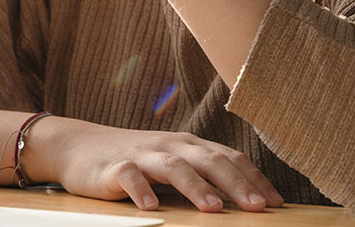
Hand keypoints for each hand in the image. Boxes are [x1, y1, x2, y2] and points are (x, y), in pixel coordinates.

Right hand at [25, 118, 283, 212]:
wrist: (77, 145)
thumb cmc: (133, 159)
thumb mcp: (170, 162)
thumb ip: (201, 174)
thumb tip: (245, 199)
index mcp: (188, 145)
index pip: (228, 157)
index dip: (254, 178)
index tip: (277, 203)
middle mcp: (169, 146)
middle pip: (208, 160)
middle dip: (235, 183)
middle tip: (258, 207)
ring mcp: (141, 154)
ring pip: (173, 166)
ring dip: (196, 186)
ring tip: (214, 209)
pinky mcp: (114, 167)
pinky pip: (130, 176)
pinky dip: (142, 190)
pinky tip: (152, 207)